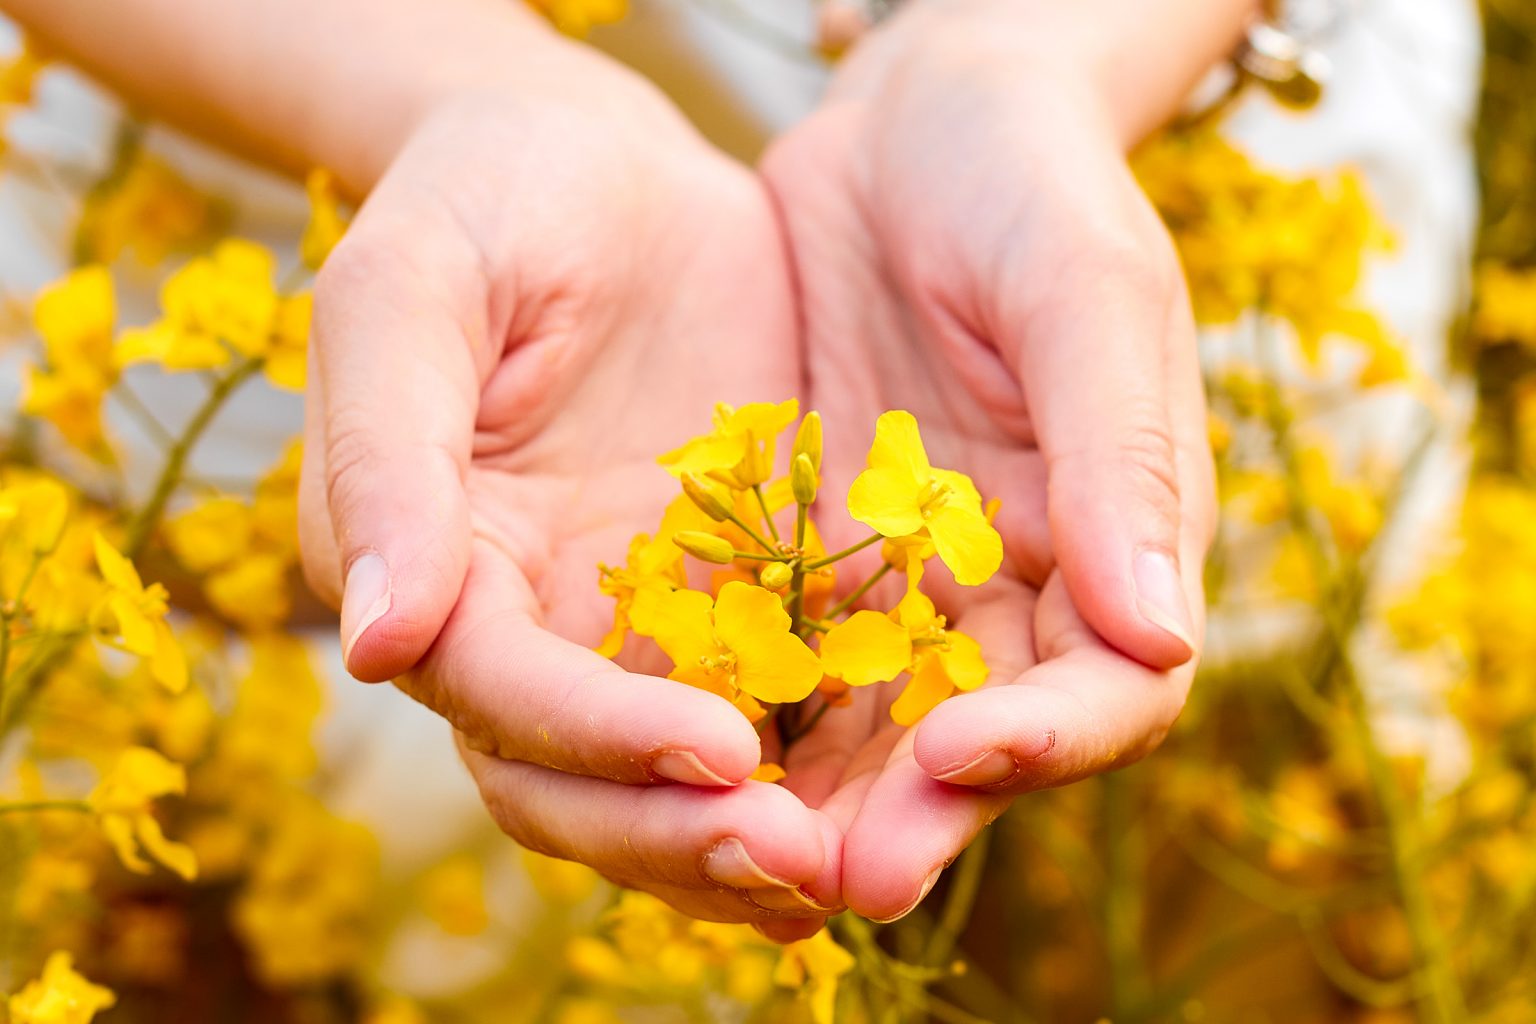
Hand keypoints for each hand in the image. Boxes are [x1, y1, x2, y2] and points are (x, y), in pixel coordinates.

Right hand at [297, 50, 841, 930]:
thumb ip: (385, 458)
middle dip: (678, 833)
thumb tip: (372, 644)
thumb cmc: (486, 198)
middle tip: (800, 865)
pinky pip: (776, 703)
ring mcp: (631, 621)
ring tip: (856, 873)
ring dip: (753, 839)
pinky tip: (902, 794)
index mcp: (432, 567)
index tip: (718, 747)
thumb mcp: (412, 291)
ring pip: (676, 776)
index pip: (499, 694)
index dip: (599, 736)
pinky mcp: (730, 595)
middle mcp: (527, 624)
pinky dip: (825, 766)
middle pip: (579, 780)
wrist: (603, 164)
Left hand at [760, 2, 1217, 920]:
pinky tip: (674, 739)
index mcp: (1116, 540)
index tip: (962, 754)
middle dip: (915, 812)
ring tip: (741, 842)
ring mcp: (909, 577)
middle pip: (979, 739)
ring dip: (817, 793)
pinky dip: (741, 703)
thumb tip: (1164, 637)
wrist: (916, 117)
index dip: (1046, 740)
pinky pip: (779, 650)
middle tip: (837, 875)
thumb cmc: (1028, 178)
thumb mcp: (1082, 287)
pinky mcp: (814, 551)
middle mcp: (1017, 585)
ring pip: (869, 722)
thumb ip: (1121, 453)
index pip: (1107, 688)